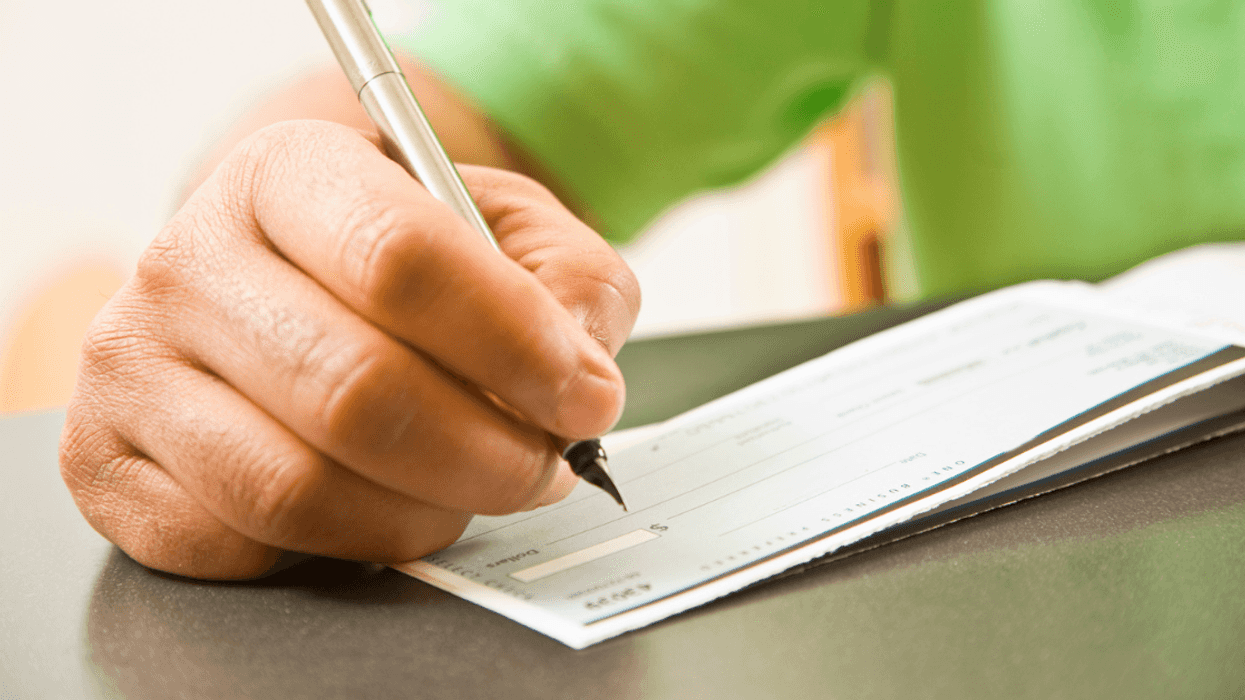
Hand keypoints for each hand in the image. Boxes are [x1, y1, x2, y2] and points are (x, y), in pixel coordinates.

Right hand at [59, 120, 639, 579]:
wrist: (292, 288)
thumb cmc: (406, 262)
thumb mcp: (509, 233)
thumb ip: (570, 282)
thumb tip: (579, 373)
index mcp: (285, 173)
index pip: (401, 256)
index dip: (515, 345)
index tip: (584, 397)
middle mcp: (187, 260)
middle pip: (355, 389)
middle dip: (488, 454)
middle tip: (544, 466)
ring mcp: (132, 365)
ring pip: (299, 487)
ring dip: (425, 513)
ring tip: (473, 490)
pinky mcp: (109, 464)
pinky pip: (242, 545)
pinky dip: (342, 547)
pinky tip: (380, 507)